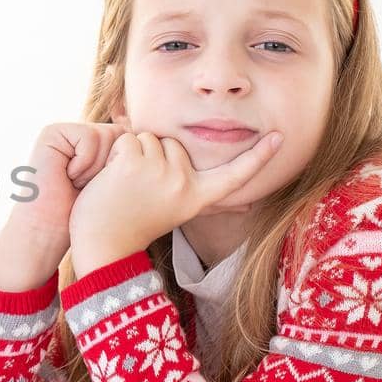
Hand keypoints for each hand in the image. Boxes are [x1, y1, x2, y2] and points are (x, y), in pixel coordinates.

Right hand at [0, 120, 132, 291]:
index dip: (121, 166)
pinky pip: (89, 137)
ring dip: (95, 167)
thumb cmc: (83, 211)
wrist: (50, 227)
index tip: (99, 186)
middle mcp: (78, 134)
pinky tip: (67, 175)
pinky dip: (83, 163)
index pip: (126, 139)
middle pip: (118, 134)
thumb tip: (132, 124)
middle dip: (110, 165)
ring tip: (76, 181)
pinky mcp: (52, 132)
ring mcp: (64, 131)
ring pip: (106, 135)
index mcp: (93, 142)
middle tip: (86, 185)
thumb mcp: (111, 179)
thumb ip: (122, 151)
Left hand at [68, 129, 283, 274]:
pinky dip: (118, 153)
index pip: (233, 175)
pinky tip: (114, 179)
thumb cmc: (132, 224)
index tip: (279, 137)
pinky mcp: (135, 162)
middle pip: (174, 143)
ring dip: (134, 154)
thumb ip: (188, 187)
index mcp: (197, 197)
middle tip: (140, 190)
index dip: (258, 157)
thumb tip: (231, 195)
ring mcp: (161, 171)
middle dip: (155, 156)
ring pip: (150, 138)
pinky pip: (129, 138)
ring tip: (126, 186)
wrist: (103, 244)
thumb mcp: (172, 208)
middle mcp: (185, 184)